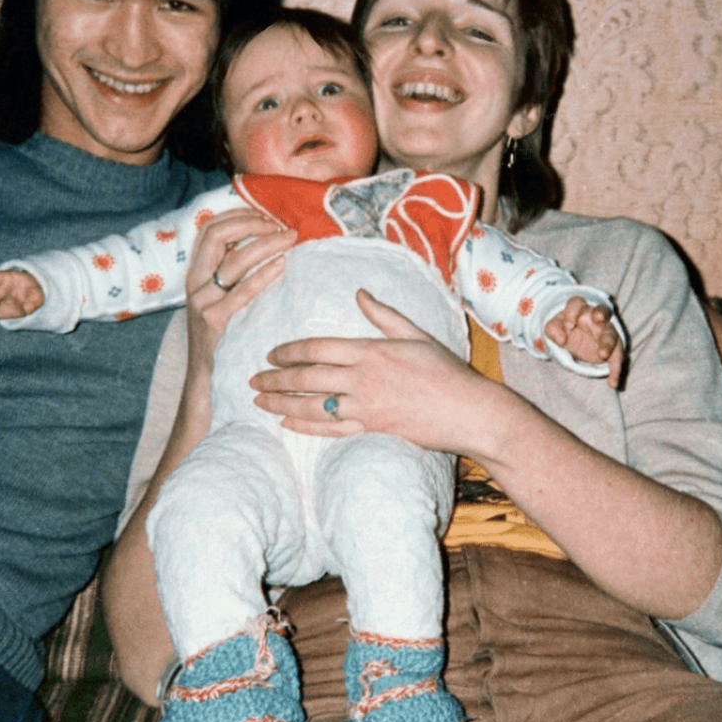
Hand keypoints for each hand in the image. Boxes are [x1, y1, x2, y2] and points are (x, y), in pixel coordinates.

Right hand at [183, 209, 296, 381]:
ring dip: (267, 243)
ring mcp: (203, 302)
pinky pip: (243, 290)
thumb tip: (266, 240)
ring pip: (235, 259)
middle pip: (218, 235)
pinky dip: (265, 273)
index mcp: (196, 273)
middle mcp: (195, 283)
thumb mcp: (220, 299)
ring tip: (290, 239)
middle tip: (282, 227)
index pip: (210, 228)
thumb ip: (233, 273)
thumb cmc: (224, 336)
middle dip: (253, 223)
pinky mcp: (215, 321)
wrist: (210, 378)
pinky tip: (282, 265)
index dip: (238, 215)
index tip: (266, 215)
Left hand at [250, 289, 502, 453]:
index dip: (289, 351)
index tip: (271, 354)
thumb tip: (359, 292)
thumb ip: (383, 314)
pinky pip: (331, 429)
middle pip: (307, 377)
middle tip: (252, 380)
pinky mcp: (372, 429)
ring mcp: (365, 407)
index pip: (317, 348)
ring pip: (313, 404)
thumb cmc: (445, 370)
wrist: (469, 410)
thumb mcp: (415, 334)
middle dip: (275, 379)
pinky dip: (306, 426)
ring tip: (259, 401)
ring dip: (281, 402)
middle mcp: (362, 378)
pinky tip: (287, 423)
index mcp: (370, 350)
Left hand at [544, 296, 624, 388]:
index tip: (568, 325)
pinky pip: (616, 358)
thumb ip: (553, 330)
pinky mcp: (613, 348)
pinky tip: (613, 383)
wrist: (572, 339)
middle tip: (598, 319)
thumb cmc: (563, 328)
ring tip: (602, 356)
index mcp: (578, 309)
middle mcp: (595, 318)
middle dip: (601, 313)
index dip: (572, 312)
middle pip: (602, 311)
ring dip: (608, 344)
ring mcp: (606, 332)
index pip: (576, 303)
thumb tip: (561, 339)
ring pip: (611, 334)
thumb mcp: (553, 328)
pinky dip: (616, 371)